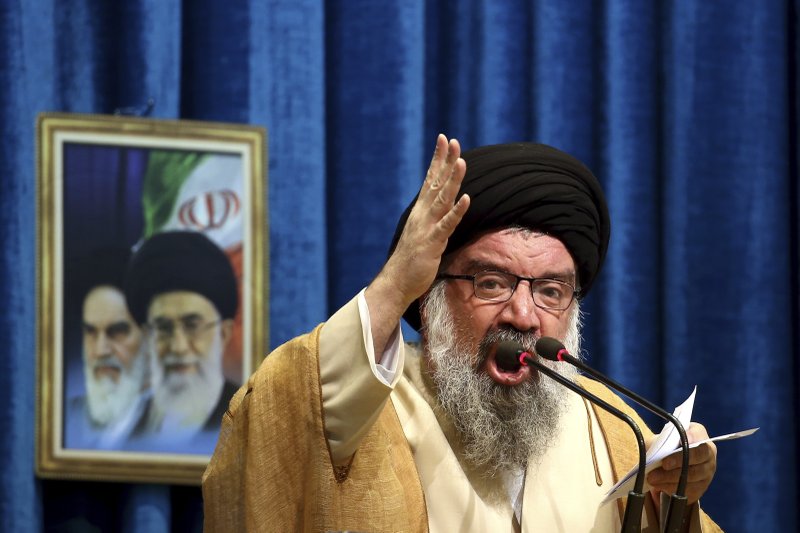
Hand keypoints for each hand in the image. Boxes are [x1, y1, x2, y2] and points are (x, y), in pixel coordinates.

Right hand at [384, 134, 469, 303]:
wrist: (396, 282)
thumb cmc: (411, 260)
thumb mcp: (423, 233)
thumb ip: (433, 218)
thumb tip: (444, 206)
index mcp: (421, 211)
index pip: (430, 179)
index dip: (438, 159)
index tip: (444, 139)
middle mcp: (423, 215)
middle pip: (436, 183)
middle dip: (445, 161)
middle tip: (453, 141)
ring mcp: (427, 228)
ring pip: (442, 199)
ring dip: (452, 180)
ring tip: (461, 161)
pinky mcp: (432, 243)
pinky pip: (447, 225)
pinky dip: (456, 211)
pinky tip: (466, 198)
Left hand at [647, 422, 716, 506]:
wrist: (672, 463)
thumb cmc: (669, 446)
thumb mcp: (664, 438)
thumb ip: (662, 440)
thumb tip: (656, 449)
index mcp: (700, 437)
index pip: (700, 435)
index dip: (691, 438)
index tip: (679, 441)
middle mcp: (708, 455)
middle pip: (697, 457)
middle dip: (679, 461)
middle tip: (663, 464)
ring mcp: (706, 473)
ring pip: (692, 476)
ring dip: (670, 477)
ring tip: (652, 477)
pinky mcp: (700, 489)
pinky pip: (688, 489)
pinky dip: (671, 487)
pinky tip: (658, 485)